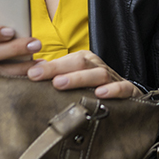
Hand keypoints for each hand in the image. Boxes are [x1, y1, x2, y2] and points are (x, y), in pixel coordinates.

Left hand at [26, 49, 140, 98]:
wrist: (128, 99)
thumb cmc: (94, 90)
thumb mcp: (76, 82)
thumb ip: (56, 78)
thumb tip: (29, 76)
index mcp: (85, 61)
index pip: (66, 60)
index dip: (48, 67)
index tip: (31, 74)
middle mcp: (98, 67)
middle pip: (80, 63)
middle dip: (59, 69)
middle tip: (40, 76)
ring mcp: (114, 78)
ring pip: (98, 74)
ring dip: (79, 78)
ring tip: (61, 84)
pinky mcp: (129, 92)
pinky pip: (123, 88)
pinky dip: (112, 90)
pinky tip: (100, 94)